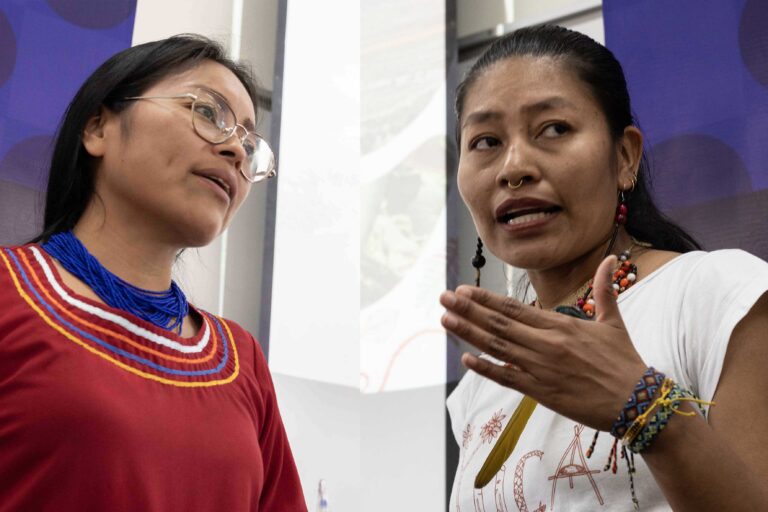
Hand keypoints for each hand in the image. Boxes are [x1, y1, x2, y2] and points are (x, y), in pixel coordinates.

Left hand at [440, 256, 647, 430]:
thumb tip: (609, 259)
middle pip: (499, 324)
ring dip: (469, 333)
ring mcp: (541, 368)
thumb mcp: (613, 322)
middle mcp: (546, 344)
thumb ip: (604, 290)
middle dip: (468, 310)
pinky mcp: (541, 392)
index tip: (464, 290)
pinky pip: (507, 378)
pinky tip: (467, 359)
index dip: (486, 300)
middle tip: (443, 298)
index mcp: (560, 325)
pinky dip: (486, 368)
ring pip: (497, 347)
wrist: (637, 402)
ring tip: (446, 320)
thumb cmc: (624, 361)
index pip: (515, 308)